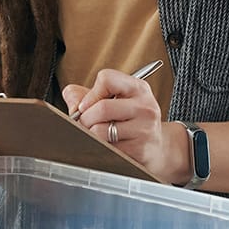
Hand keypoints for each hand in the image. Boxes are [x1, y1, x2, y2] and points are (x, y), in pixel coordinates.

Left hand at [62, 70, 190, 184]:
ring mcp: (144, 129)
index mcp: (138, 88)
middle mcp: (144, 106)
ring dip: (91, 135)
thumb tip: (70, 97)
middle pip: (102, 108)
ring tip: (97, 135)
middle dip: (86, 118)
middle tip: (86, 124)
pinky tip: (109, 146)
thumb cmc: (131, 121)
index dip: (91, 93)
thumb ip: (87, 96)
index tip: (87, 105)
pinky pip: (107, 149)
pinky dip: (100, 149)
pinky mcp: (139, 150)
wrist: (158, 148)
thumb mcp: (116, 100)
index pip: (107, 78)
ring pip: (100, 131)